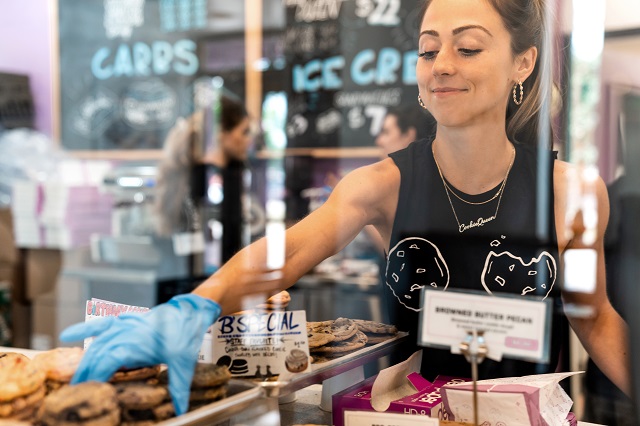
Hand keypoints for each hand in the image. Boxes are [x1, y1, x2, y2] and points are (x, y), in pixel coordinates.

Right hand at [60, 294, 220, 414]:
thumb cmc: (185, 333)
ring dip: (85, 359)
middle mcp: (126, 333)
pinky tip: (69, 334)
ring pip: (97, 343)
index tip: (88, 389)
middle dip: (85, 373)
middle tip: (75, 391)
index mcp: (137, 343)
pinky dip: (85, 328)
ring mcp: (124, 325)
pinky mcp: (125, 321)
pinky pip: (101, 324)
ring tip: (74, 378)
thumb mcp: (183, 363)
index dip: (96, 375)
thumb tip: (180, 408)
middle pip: (98, 354)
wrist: (189, 311)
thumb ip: (178, 387)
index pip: (108, 361)